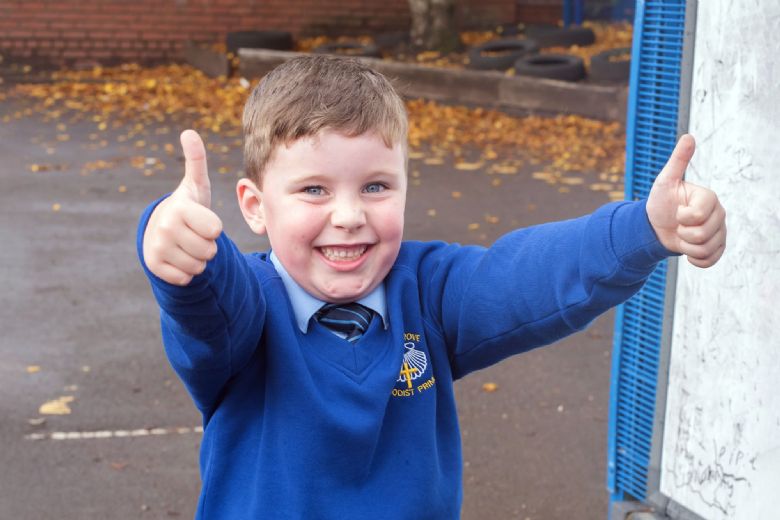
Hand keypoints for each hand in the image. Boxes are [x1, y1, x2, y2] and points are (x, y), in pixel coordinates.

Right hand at [142, 130, 222, 284]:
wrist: (160, 230)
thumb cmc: (188, 207)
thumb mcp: (196, 185)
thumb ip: (196, 160)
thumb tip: (189, 132)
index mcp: (179, 208)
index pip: (216, 230)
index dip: (214, 227)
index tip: (202, 220)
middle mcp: (165, 228)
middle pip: (210, 251)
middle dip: (207, 245)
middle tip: (194, 234)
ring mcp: (157, 248)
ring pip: (199, 267)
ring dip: (198, 260)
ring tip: (187, 245)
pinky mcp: (154, 267)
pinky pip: (186, 278)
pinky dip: (186, 272)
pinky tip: (178, 257)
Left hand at [646, 134, 725, 267]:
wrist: (656, 226)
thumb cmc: (661, 202)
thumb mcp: (665, 181)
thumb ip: (678, 160)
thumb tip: (688, 136)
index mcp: (710, 198)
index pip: (699, 216)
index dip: (683, 218)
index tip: (677, 212)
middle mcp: (719, 214)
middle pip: (702, 235)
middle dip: (683, 234)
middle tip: (678, 225)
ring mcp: (720, 232)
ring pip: (706, 249)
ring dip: (686, 247)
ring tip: (681, 236)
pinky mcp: (716, 248)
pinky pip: (710, 261)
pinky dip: (695, 260)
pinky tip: (686, 251)